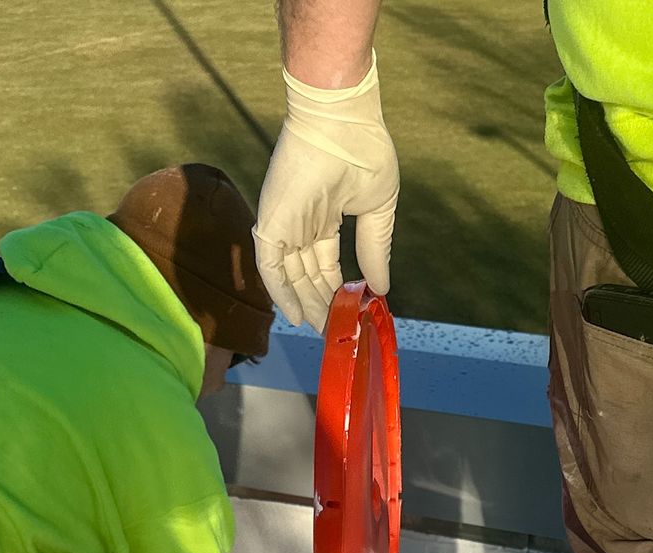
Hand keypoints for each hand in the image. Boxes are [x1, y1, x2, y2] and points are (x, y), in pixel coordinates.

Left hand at [253, 58, 398, 332]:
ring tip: (321, 330)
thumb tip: (381, 289)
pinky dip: (281, 292)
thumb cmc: (364, 152)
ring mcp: (285, 221)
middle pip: (307, 273)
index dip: (336, 288)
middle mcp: (302, 220)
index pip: (326, 261)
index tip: (348, 312)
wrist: (342, 120)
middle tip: (334, 331)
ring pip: (290, 275)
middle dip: (321, 302)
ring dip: (305, 304)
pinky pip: (271, 266)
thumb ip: (377, 250)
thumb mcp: (378, 210)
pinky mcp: (272, 220)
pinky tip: (295, 315)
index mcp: (325, 213)